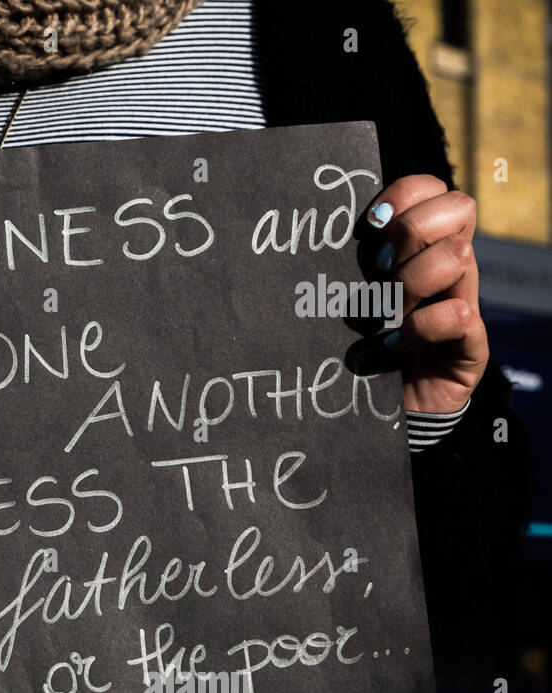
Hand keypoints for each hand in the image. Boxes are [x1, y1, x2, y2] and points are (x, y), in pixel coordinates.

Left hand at [365, 175, 487, 413]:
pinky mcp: (471, 343)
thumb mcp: (349, 295)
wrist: (376, 408)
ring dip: (411, 282)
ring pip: (459, 256)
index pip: (435, 187)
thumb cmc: (354, 345)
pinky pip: (458, 314)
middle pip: (460, 207)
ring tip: (383, 313)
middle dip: (411, 231)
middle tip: (377, 268)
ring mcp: (464, 300)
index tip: (370, 224)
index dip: (406, 193)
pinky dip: (418, 328)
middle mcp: (449, 266)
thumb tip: (317, 226)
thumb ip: (349, 262)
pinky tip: (391, 345)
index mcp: (421, 246)